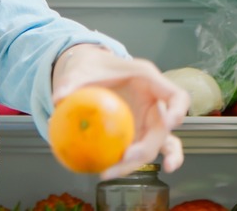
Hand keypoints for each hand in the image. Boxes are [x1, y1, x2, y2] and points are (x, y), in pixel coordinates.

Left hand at [51, 45, 189, 178]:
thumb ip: (71, 82)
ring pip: (155, 145)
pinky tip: (117, 171)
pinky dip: (135, 163)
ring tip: (115, 170)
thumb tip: (58, 99)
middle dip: (148, 146)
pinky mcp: (138, 133)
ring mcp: (147, 120)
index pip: (177, 96)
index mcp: (149, 81)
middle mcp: (154, 102)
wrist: (87, 69)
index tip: (169, 123)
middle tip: (126, 156)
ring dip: (139, 160)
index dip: (178, 110)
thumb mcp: (80, 70)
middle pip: (163, 129)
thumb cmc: (91, 66)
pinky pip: (143, 150)